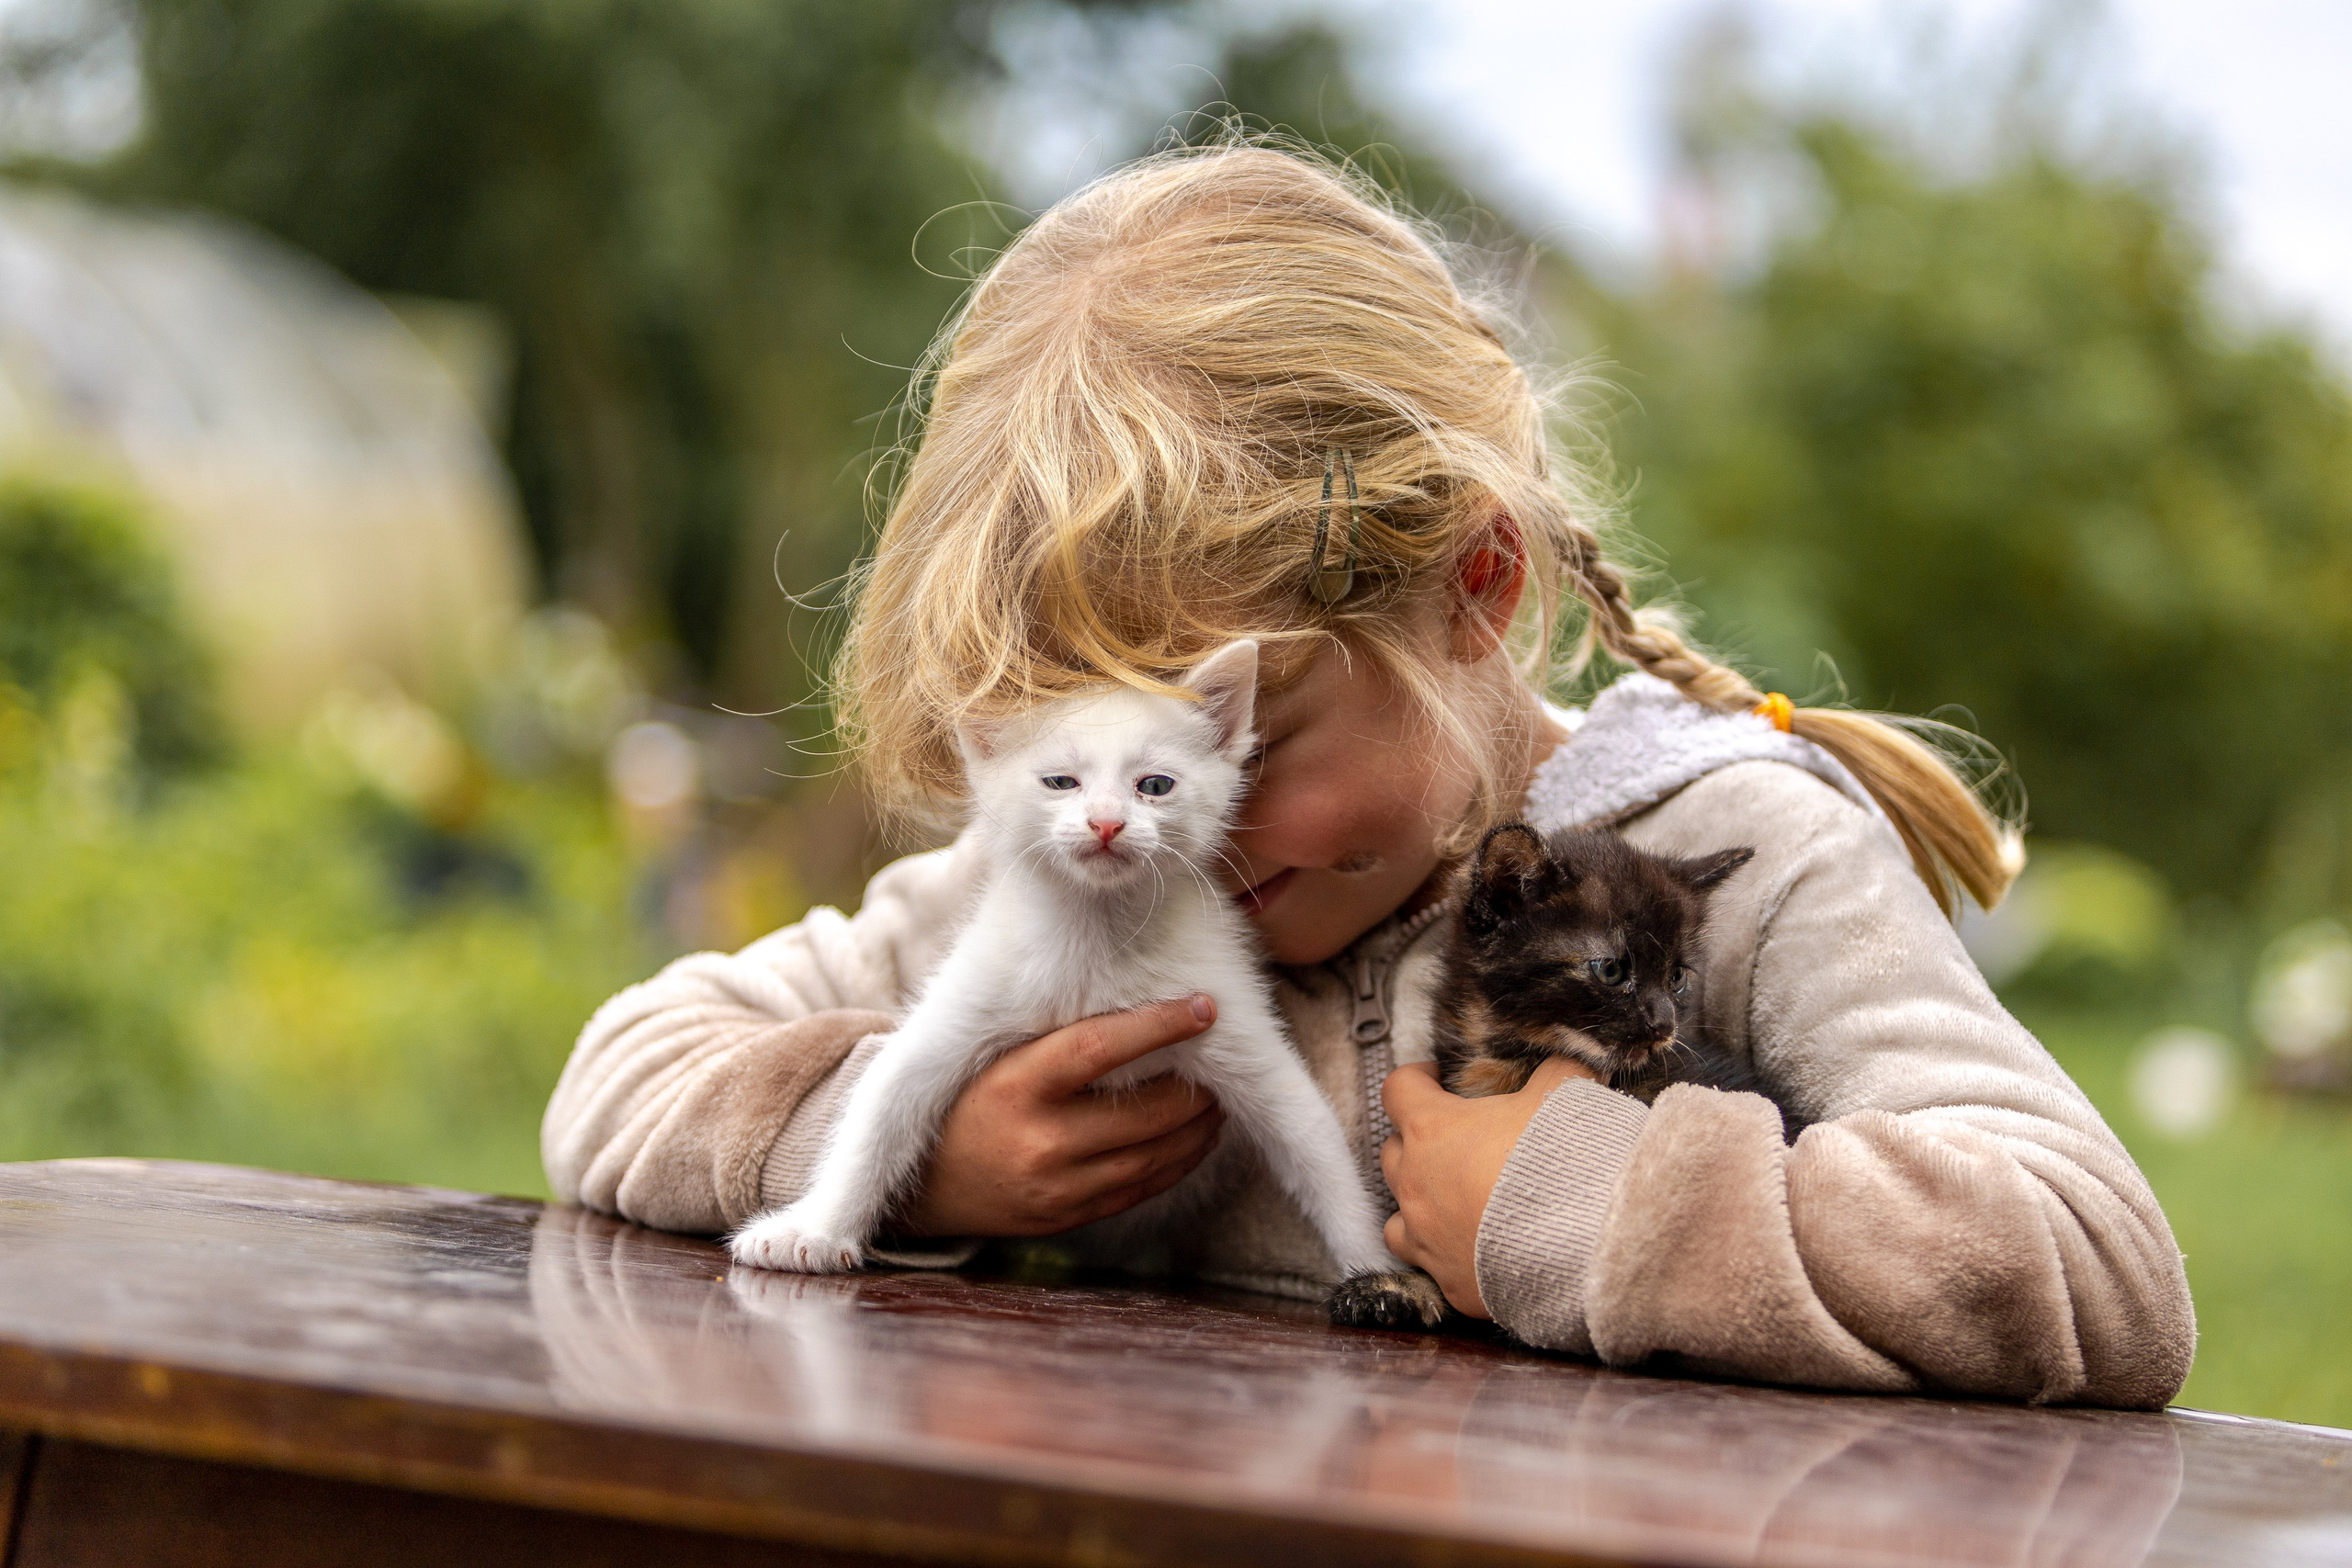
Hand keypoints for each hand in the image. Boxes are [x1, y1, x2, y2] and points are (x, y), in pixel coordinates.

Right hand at [895, 997, 1225, 1237]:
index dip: (1159, 1026)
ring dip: (1197, 1127)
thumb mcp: (1000, 1058)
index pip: (1100, 1047)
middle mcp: (1039, 1141)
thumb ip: (1063, 1040)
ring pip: (1153, 1156)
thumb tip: (1144, 1009)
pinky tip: (1194, 1138)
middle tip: (1222, 1061)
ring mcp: (1057, 1187)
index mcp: (1018, 1084)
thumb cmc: (969, 1099)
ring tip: (1218, 1099)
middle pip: (1143, 1113)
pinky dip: (1176, 1162)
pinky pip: (1140, 1189)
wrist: (925, 1181)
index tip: (1205, 1007)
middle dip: (1195, 1087)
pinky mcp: (1068, 1218)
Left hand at [1379, 1056, 1598, 1316]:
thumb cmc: (1559, 1160)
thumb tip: (1567, 1059)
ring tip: (1449, 1200)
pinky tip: (1471, 1249)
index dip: (1416, 1079)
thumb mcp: (1563, 1095)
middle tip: (1453, 1141)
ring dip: (1416, 1202)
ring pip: (1396, 1215)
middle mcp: (1415, 1183)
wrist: (1580, 1245)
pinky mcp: (1448, 1280)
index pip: (1398, 1089)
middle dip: (1416, 1141)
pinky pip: (1429, 1264)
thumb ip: (1556, 1071)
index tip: (1436, 1079)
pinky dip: (1442, 1253)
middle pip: (1392, 1151)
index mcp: (1432, 1129)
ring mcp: (1426, 1236)